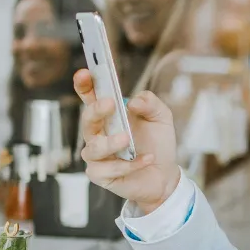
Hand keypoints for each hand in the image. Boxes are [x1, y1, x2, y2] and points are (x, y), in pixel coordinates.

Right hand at [73, 69, 180, 214]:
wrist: (165, 175)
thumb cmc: (157, 144)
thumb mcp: (161, 118)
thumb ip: (151, 103)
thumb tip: (133, 102)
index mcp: (109, 115)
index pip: (90, 97)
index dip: (84, 85)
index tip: (84, 73)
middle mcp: (99, 133)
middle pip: (87, 120)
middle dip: (96, 110)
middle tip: (110, 104)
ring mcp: (98, 155)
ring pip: (93, 148)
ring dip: (110, 142)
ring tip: (128, 139)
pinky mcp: (101, 175)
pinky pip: (106, 170)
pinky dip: (128, 165)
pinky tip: (146, 160)